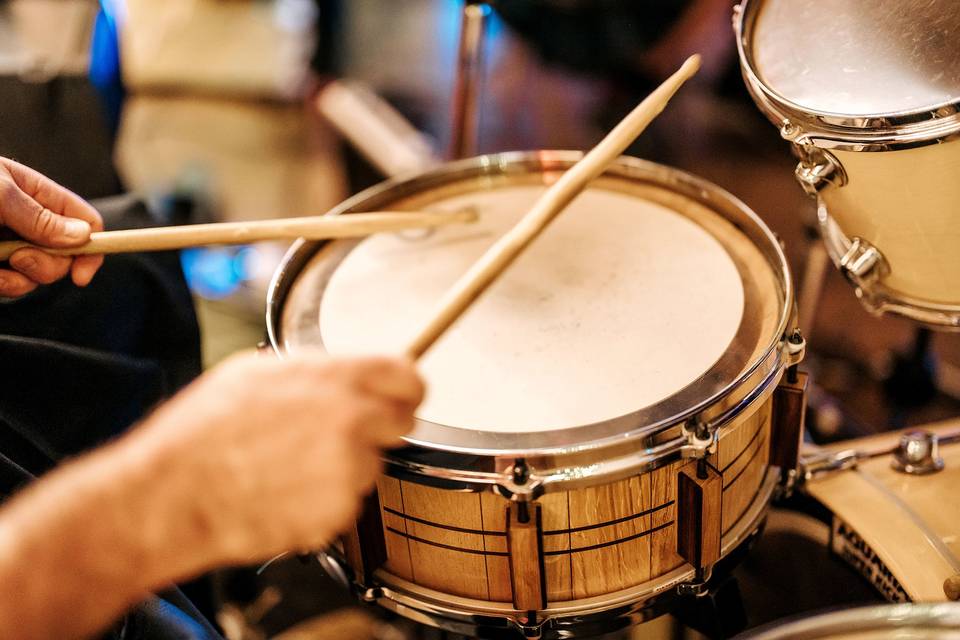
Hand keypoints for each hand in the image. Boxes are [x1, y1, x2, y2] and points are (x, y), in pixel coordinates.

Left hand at [0, 157, 103, 296]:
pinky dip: (5, 286)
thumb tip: (83, 236)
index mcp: (35, 193)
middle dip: (48, 264)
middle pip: (66, 255)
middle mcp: (27, 221)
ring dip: (22, 279)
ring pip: (40, 275)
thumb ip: (39, 216)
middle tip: (18, 257)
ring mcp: (11, 245)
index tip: (81, 274)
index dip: (92, 247)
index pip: (84, 221)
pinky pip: (14, 285)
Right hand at [130, 351, 423, 576]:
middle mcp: (352, 420)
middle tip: (337, 436)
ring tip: (288, 466)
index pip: (409, 377)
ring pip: (371, 464)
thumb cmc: (202, 431)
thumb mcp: (257, 372)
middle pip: (400, 422)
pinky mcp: (337, 512)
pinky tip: (283, 492)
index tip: (400, 397)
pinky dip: (324, 500)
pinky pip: (346, 501)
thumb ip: (316, 372)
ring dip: (344, 466)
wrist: (171, 496)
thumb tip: (347, 373)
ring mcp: (348, 470)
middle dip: (377, 428)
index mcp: (335, 378)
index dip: (405, 389)